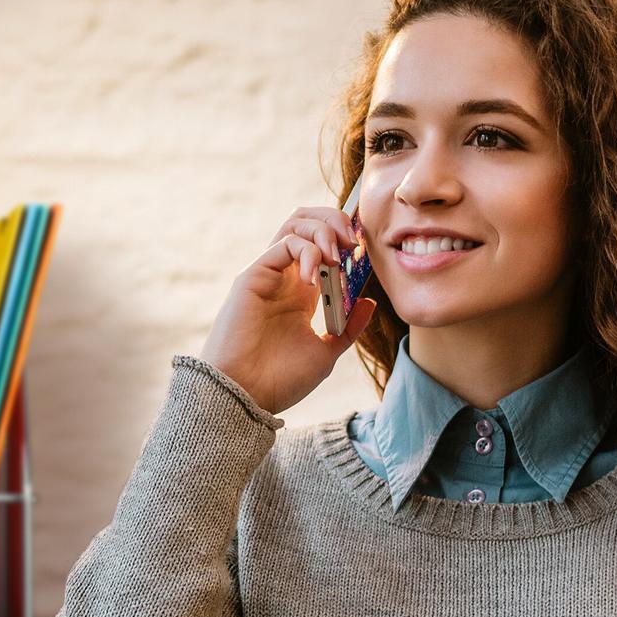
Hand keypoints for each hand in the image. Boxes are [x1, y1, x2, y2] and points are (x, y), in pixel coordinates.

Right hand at [199, 205, 378, 415]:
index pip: (323, 244)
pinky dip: (308, 251)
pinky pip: (285, 243)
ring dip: (324, 230)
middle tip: (353, 245)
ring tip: (336, 256)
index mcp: (302, 292)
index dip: (346, 239)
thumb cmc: (280, 379)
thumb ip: (348, 327)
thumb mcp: (326, 351)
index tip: (363, 254)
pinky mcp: (254, 275)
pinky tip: (313, 279)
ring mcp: (269, 273)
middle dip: (335, 221)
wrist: (247, 394)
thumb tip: (369, 301)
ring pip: (295, 223)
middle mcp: (285, 276)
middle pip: (308, 222)